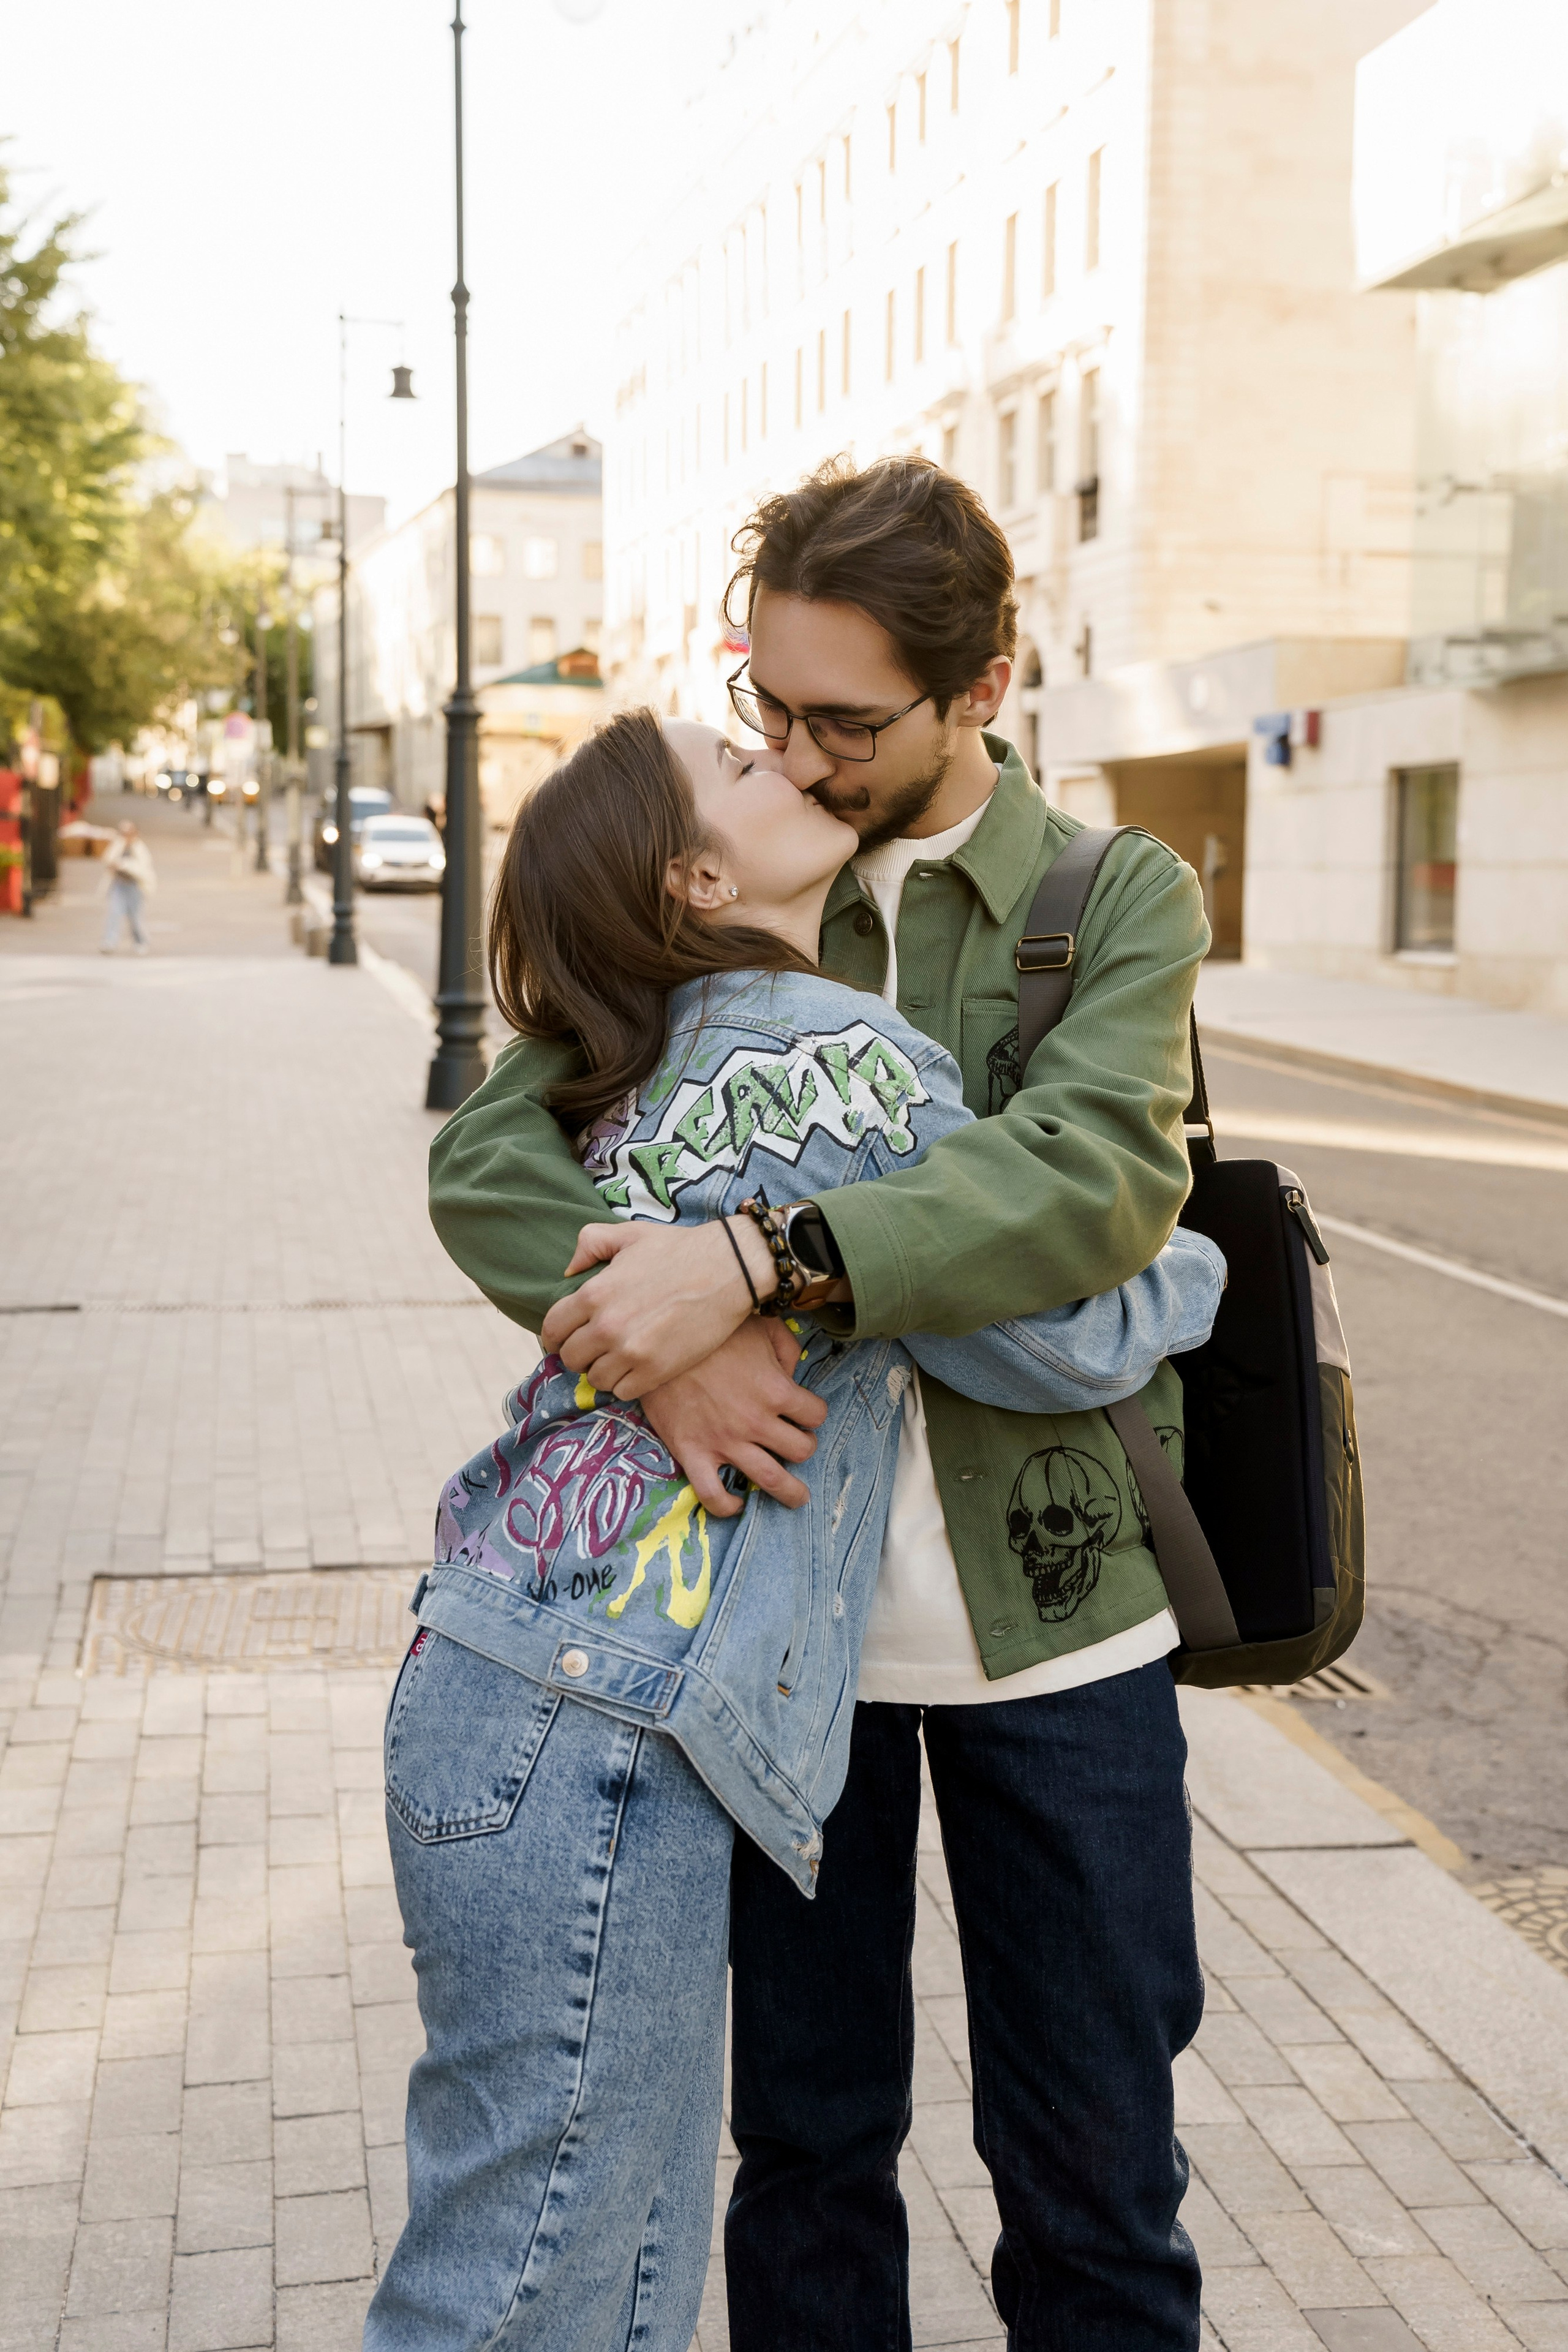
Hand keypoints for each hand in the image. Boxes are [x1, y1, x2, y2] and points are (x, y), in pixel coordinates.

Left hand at [541, 1218, 776, 1397]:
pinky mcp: (656, 1371)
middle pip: (571, 1358)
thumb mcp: (629, 1234)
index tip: (565, 1337)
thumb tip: (569, 1270)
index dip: (555, 1335)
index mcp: (594, 1294)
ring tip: (619, 1357)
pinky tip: (638, 1367)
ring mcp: (631, 1352)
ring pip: (595, 1378)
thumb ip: (590, 1243)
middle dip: (580, 1353)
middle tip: (596, 1347)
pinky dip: (627, 1383)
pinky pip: (623, 1391)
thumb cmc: (679, 1250)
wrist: (730, 1269)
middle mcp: (607, 1327)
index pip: (553, 1329)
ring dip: (604, 1369)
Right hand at [641, 1319, 827, 1515]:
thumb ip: (786, 1347)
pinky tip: (737, 1503)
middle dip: (805, 1448)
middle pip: (801, 1450)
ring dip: (790, 1492)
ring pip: (771, 1480)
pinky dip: (727, 1506)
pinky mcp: (693, 1453)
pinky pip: (713, 1495)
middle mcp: (756, 1421)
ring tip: (796, 1497)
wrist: (657, 1341)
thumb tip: (794, 1370)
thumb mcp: (759, 1326)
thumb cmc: (711, 1331)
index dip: (814, 1413)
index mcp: (776, 1390)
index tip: (806, 1413)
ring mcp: (725, 1442)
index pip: (816, 1414)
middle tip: (798, 1445)